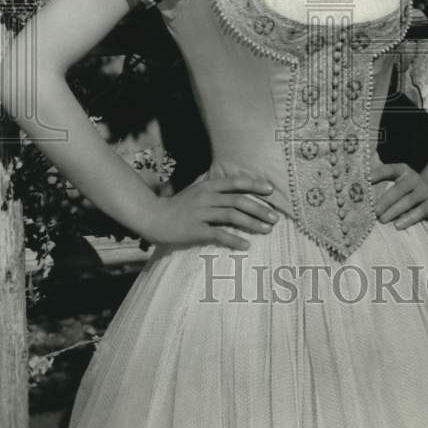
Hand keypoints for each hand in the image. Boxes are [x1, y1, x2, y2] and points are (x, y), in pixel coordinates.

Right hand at [145, 174, 278, 249]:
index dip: (254, 185)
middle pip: (239, 200)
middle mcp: (206, 197)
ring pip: (232, 216)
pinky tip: (245, 245)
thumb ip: (212, 187)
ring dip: (252, 223)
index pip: (236, 182)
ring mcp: (201, 213)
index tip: (271, 191)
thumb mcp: (195, 190)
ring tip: (266, 230)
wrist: (153, 218)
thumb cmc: (177, 205)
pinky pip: (219, 234)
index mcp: (208, 186)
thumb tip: (232, 184)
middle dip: (259, 209)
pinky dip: (234, 239)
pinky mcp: (195, 230)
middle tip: (274, 218)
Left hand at [370, 162, 427, 230]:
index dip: (377, 174)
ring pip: (408, 201)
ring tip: (381, 220)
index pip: (389, 170)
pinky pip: (420, 212)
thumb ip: (380, 178)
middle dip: (385, 201)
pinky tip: (397, 225)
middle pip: (399, 189)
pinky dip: (408, 219)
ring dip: (394, 211)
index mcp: (402, 170)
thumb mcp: (397, 180)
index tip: (365, 180)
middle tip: (373, 211)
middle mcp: (414, 178)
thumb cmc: (406, 189)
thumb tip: (358, 180)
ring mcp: (424, 191)